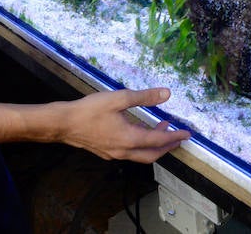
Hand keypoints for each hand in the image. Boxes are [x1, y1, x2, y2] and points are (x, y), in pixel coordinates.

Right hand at [56, 87, 190, 162]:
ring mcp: (114, 154)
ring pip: (141, 156)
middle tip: (178, 136)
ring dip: (154, 146)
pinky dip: (141, 146)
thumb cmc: (90, 110)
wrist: (64, 124)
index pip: (158, 141)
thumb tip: (166, 94)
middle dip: (167, 146)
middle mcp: (124, 151)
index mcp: (129, 139)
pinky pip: (130, 153)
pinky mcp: (106, 152)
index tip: (187, 134)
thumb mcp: (119, 98)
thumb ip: (144, 97)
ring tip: (161, 129)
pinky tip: (140, 132)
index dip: (174, 137)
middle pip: (152, 155)